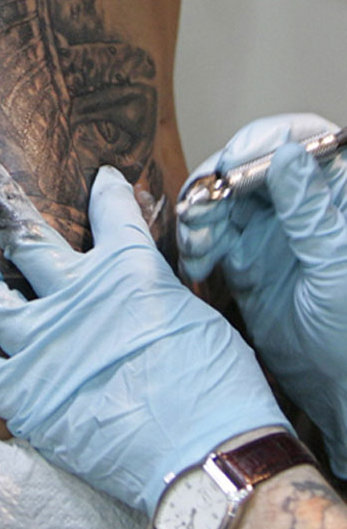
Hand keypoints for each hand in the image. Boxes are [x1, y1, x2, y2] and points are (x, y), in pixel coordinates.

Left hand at [0, 142, 286, 515]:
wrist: (205, 453)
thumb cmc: (217, 386)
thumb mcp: (197, 318)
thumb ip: (157, 289)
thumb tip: (148, 277)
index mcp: (127, 269)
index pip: (113, 211)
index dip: (109, 191)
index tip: (102, 178)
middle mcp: (76, 293)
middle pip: (24, 229)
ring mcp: (43, 340)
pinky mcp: (22, 391)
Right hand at [178, 113, 346, 476]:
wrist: (334, 390)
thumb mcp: (334, 269)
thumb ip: (310, 211)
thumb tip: (287, 154)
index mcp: (337, 194)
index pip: (303, 139)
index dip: (264, 140)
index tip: (232, 165)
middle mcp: (300, 204)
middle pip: (250, 165)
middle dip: (218, 183)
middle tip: (199, 210)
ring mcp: (269, 229)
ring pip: (223, 198)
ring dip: (200, 216)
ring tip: (196, 246)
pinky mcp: (243, 256)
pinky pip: (211, 235)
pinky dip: (196, 246)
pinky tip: (196, 267)